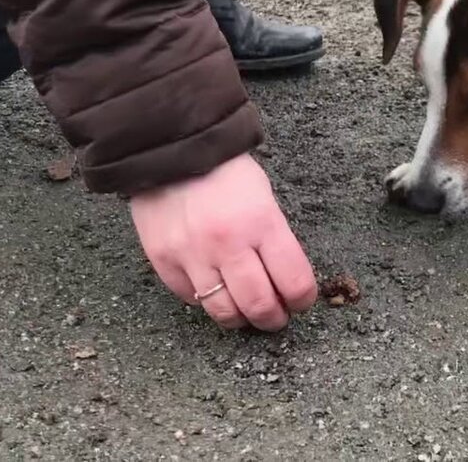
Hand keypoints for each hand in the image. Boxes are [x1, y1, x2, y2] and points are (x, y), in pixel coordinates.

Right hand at [129, 153, 316, 330]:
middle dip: (274, 318)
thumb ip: (274, 240)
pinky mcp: (164, 260)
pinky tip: (214, 288)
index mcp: (262, 223)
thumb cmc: (225, 172)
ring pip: (224, 311)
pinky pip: (190, 298)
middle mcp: (228, 243)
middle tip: (275, 317)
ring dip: (241, 318)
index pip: (294, 282)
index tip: (300, 301)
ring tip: (246, 312)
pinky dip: (206, 299)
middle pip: (259, 306)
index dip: (302, 299)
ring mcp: (193, 254)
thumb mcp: (264, 198)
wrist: (172, 149)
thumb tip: (283, 282)